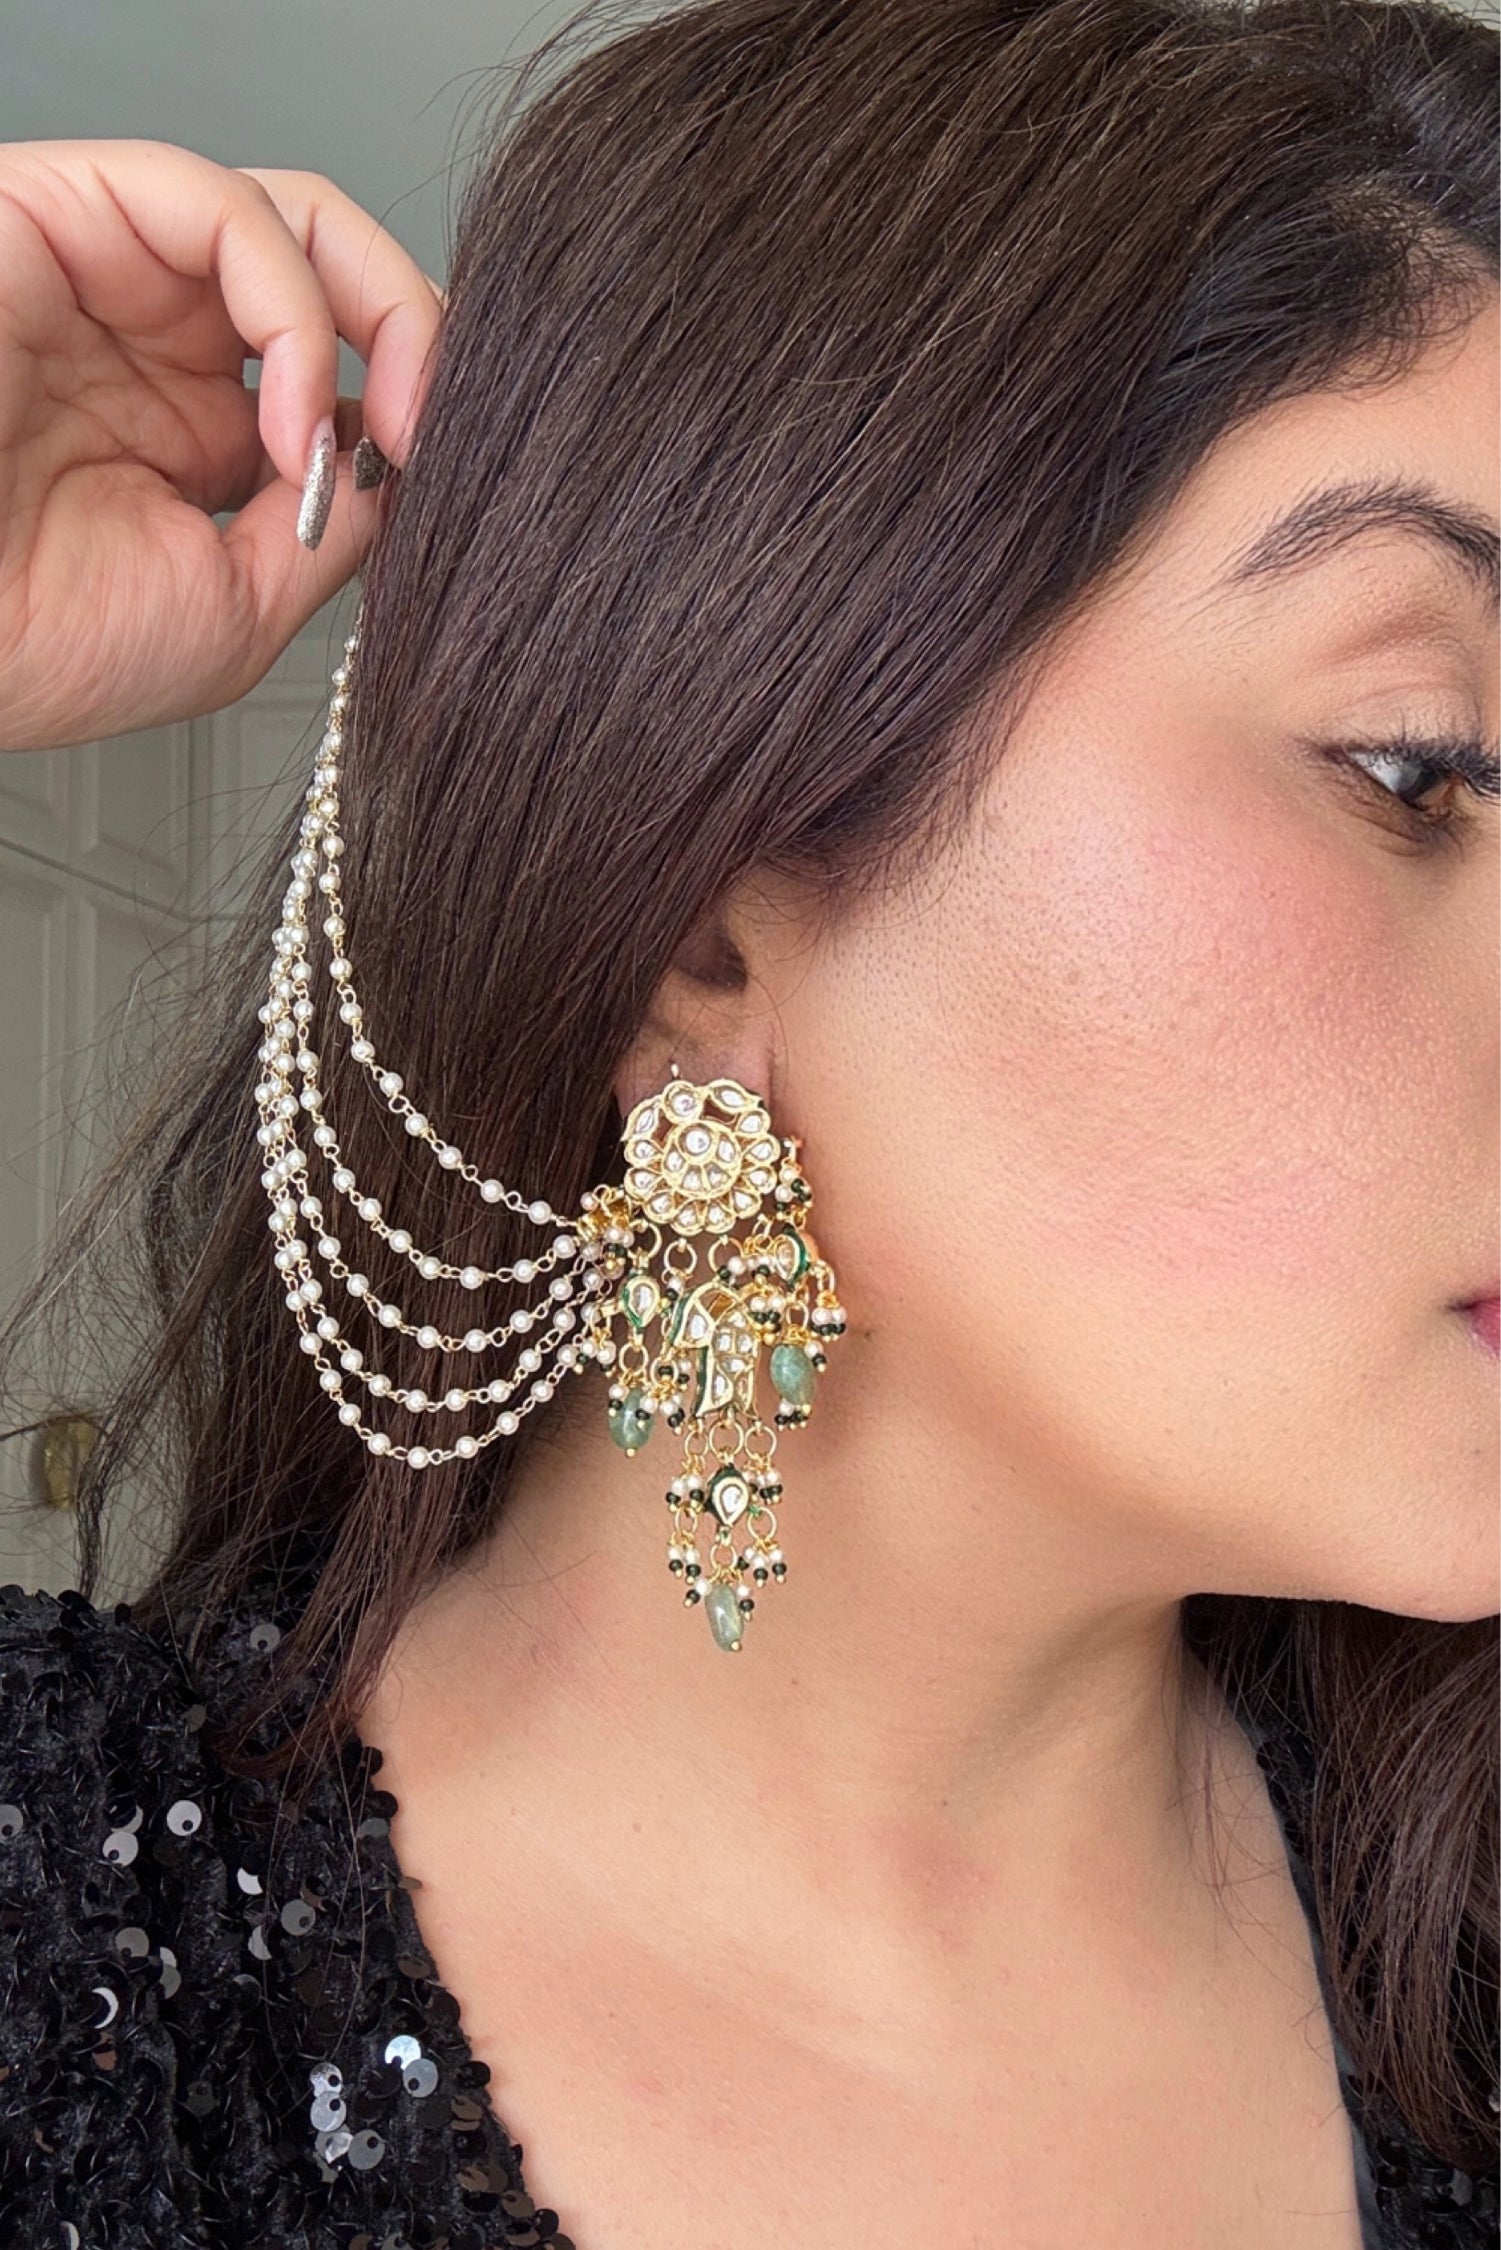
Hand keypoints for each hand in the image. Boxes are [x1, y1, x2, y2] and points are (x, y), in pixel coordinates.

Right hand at [0, 138, 444, 749]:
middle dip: (420, 340)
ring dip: (378, 313)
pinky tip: (293, 413)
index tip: (450, 478)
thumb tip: (403, 464)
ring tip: (385, 426)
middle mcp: (160, 344)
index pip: (339, 363)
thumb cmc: (38, 644)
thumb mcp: (238, 606)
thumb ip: (331, 524)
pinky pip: (222, 203)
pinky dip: (294, 304)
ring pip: (295, 222)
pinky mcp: (71, 218)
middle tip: (438, 429)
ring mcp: (120, 280)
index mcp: (194, 432)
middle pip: (335, 275)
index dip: (416, 401)